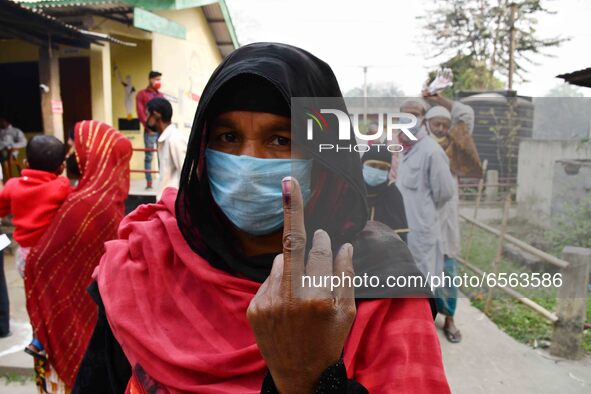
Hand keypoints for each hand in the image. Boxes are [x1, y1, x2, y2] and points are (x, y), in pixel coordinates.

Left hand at [247, 177, 355, 393]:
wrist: (298, 375)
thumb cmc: (329, 342)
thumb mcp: (347, 312)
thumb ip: (346, 276)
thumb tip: (344, 245)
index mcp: (317, 297)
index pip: (318, 251)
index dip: (319, 233)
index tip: (299, 198)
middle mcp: (290, 297)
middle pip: (294, 249)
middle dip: (297, 222)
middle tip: (292, 188)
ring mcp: (268, 303)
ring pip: (279, 264)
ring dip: (291, 265)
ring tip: (300, 291)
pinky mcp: (254, 308)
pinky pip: (268, 281)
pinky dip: (278, 282)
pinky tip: (286, 303)